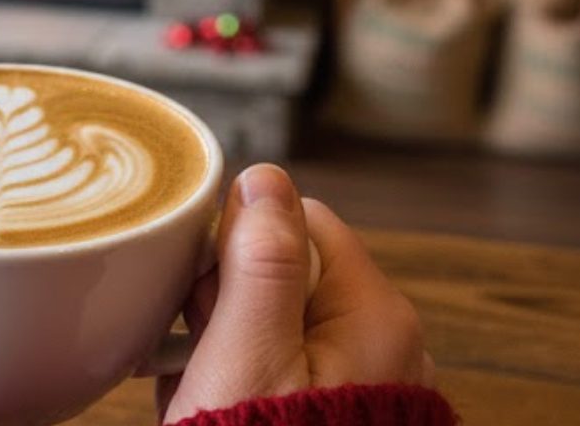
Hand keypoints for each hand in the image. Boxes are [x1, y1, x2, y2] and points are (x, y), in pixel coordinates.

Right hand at [159, 164, 432, 421]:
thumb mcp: (248, 353)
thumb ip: (261, 259)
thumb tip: (264, 177)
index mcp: (373, 315)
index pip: (302, 221)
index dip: (241, 239)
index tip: (205, 282)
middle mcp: (381, 344)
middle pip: (287, 270)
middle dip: (227, 297)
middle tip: (198, 342)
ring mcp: (357, 383)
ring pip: (271, 321)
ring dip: (222, 339)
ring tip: (197, 383)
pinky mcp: (329, 412)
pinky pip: (272, 367)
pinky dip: (235, 376)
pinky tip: (208, 404)